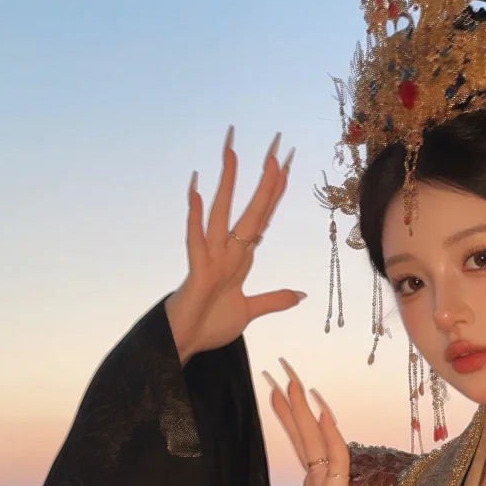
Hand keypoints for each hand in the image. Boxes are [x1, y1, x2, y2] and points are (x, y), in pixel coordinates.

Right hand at [165, 127, 303, 364]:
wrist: (184, 342)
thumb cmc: (210, 324)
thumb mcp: (250, 311)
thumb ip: (274, 300)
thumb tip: (301, 295)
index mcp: (241, 255)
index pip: (263, 216)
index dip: (277, 191)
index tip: (288, 163)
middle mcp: (227, 249)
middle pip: (251, 207)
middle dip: (265, 176)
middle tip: (277, 144)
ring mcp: (211, 256)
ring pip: (222, 213)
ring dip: (227, 183)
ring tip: (232, 152)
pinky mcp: (197, 270)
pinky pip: (195, 239)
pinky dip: (195, 216)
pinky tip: (195, 191)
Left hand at [231, 360, 382, 485]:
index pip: (301, 445)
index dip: (288, 419)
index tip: (276, 394)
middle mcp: (328, 480)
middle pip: (307, 435)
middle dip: (293, 404)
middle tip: (280, 371)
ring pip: (319, 440)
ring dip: (306, 410)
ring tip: (294, 381)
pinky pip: (337, 460)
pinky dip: (330, 436)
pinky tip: (322, 413)